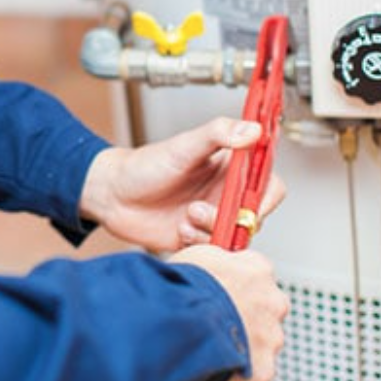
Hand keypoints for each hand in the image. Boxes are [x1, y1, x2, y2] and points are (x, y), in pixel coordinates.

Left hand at [79, 117, 285, 254]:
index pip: (268, 184)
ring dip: (212, 230)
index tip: (248, 203)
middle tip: (203, 210)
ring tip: (187, 216)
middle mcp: (225, 194)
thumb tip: (252, 129)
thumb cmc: (144, 166)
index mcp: (229, 168)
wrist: (112, 195)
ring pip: (236, 236)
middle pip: (254, 215)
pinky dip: (200, 243)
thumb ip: (219, 133)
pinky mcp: (199, 238)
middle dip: (234, 219)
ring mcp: (213, 217)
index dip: (265, 197)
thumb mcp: (183, 145)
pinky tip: (179, 230)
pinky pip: (215, 251)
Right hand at [170, 244, 288, 380]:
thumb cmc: (187, 284)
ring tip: (206, 353)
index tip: (223, 289)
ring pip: (258, 345)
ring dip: (237, 349)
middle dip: (243, 317)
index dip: (236, 283)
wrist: (186, 317)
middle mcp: (273, 301)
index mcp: (258, 269)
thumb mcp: (199, 254)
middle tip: (213, 323)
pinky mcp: (263, 370)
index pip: (256, 273)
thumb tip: (214, 261)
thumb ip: (217, 258)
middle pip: (262, 310)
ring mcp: (271, 337)